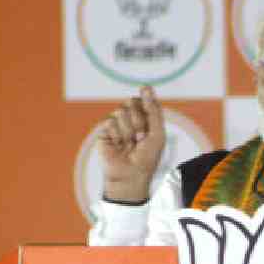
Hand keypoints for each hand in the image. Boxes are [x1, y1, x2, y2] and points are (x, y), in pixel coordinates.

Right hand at [97, 86, 166, 201]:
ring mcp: (118, 125)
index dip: (146, 97)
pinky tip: (118, 145)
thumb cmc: (147, 158)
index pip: (145, 99)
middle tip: (140, 136)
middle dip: (138, 119)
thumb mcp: (157, 134)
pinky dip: (116, 134)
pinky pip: (109, 121)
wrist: (130, 176)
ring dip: (128, 129)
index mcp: (147, 119)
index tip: (146, 94)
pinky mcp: (105, 131)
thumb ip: (154, 111)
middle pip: (132, 102)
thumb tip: (146, 88)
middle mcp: (132, 120)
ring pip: (121, 111)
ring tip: (130, 144)